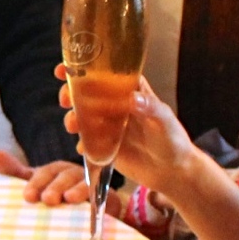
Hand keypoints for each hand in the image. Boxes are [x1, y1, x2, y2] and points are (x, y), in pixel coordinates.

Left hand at [0, 150, 123, 215]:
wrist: (85, 219)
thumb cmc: (57, 199)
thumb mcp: (35, 186)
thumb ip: (15, 172)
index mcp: (56, 171)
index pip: (45, 172)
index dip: (37, 182)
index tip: (28, 196)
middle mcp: (75, 174)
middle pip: (66, 176)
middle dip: (56, 186)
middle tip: (48, 199)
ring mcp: (93, 185)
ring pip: (86, 184)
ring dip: (78, 190)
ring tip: (69, 199)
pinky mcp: (108, 199)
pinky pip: (104, 198)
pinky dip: (99, 202)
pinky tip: (94, 208)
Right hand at [60, 75, 200, 199]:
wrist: (173, 172)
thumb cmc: (173, 140)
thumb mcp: (165, 120)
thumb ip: (150, 107)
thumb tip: (132, 98)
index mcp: (130, 91)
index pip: (105, 72)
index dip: (84, 67)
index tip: (65, 67)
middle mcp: (116, 105)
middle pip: (87, 92)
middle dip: (71, 93)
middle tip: (66, 100)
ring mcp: (109, 126)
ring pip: (83, 116)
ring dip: (73, 118)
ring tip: (74, 126)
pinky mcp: (105, 146)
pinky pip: (87, 142)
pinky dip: (82, 143)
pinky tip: (85, 148)